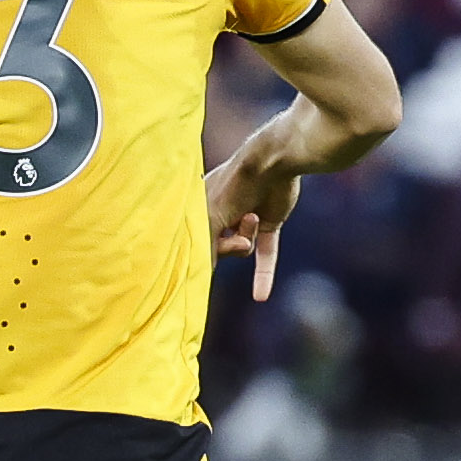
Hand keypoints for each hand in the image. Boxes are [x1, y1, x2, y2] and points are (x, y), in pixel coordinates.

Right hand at [208, 143, 311, 298]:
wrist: (272, 163)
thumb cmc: (234, 186)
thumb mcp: (210, 218)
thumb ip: (204, 247)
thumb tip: (200, 275)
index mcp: (201, 205)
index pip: (194, 238)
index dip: (195, 249)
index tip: (188, 266)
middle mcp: (222, 212)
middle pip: (218, 247)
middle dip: (227, 245)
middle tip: (235, 236)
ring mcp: (246, 218)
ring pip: (242, 249)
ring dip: (247, 240)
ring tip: (253, 219)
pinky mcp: (269, 222)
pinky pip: (265, 255)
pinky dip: (263, 275)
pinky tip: (260, 297)